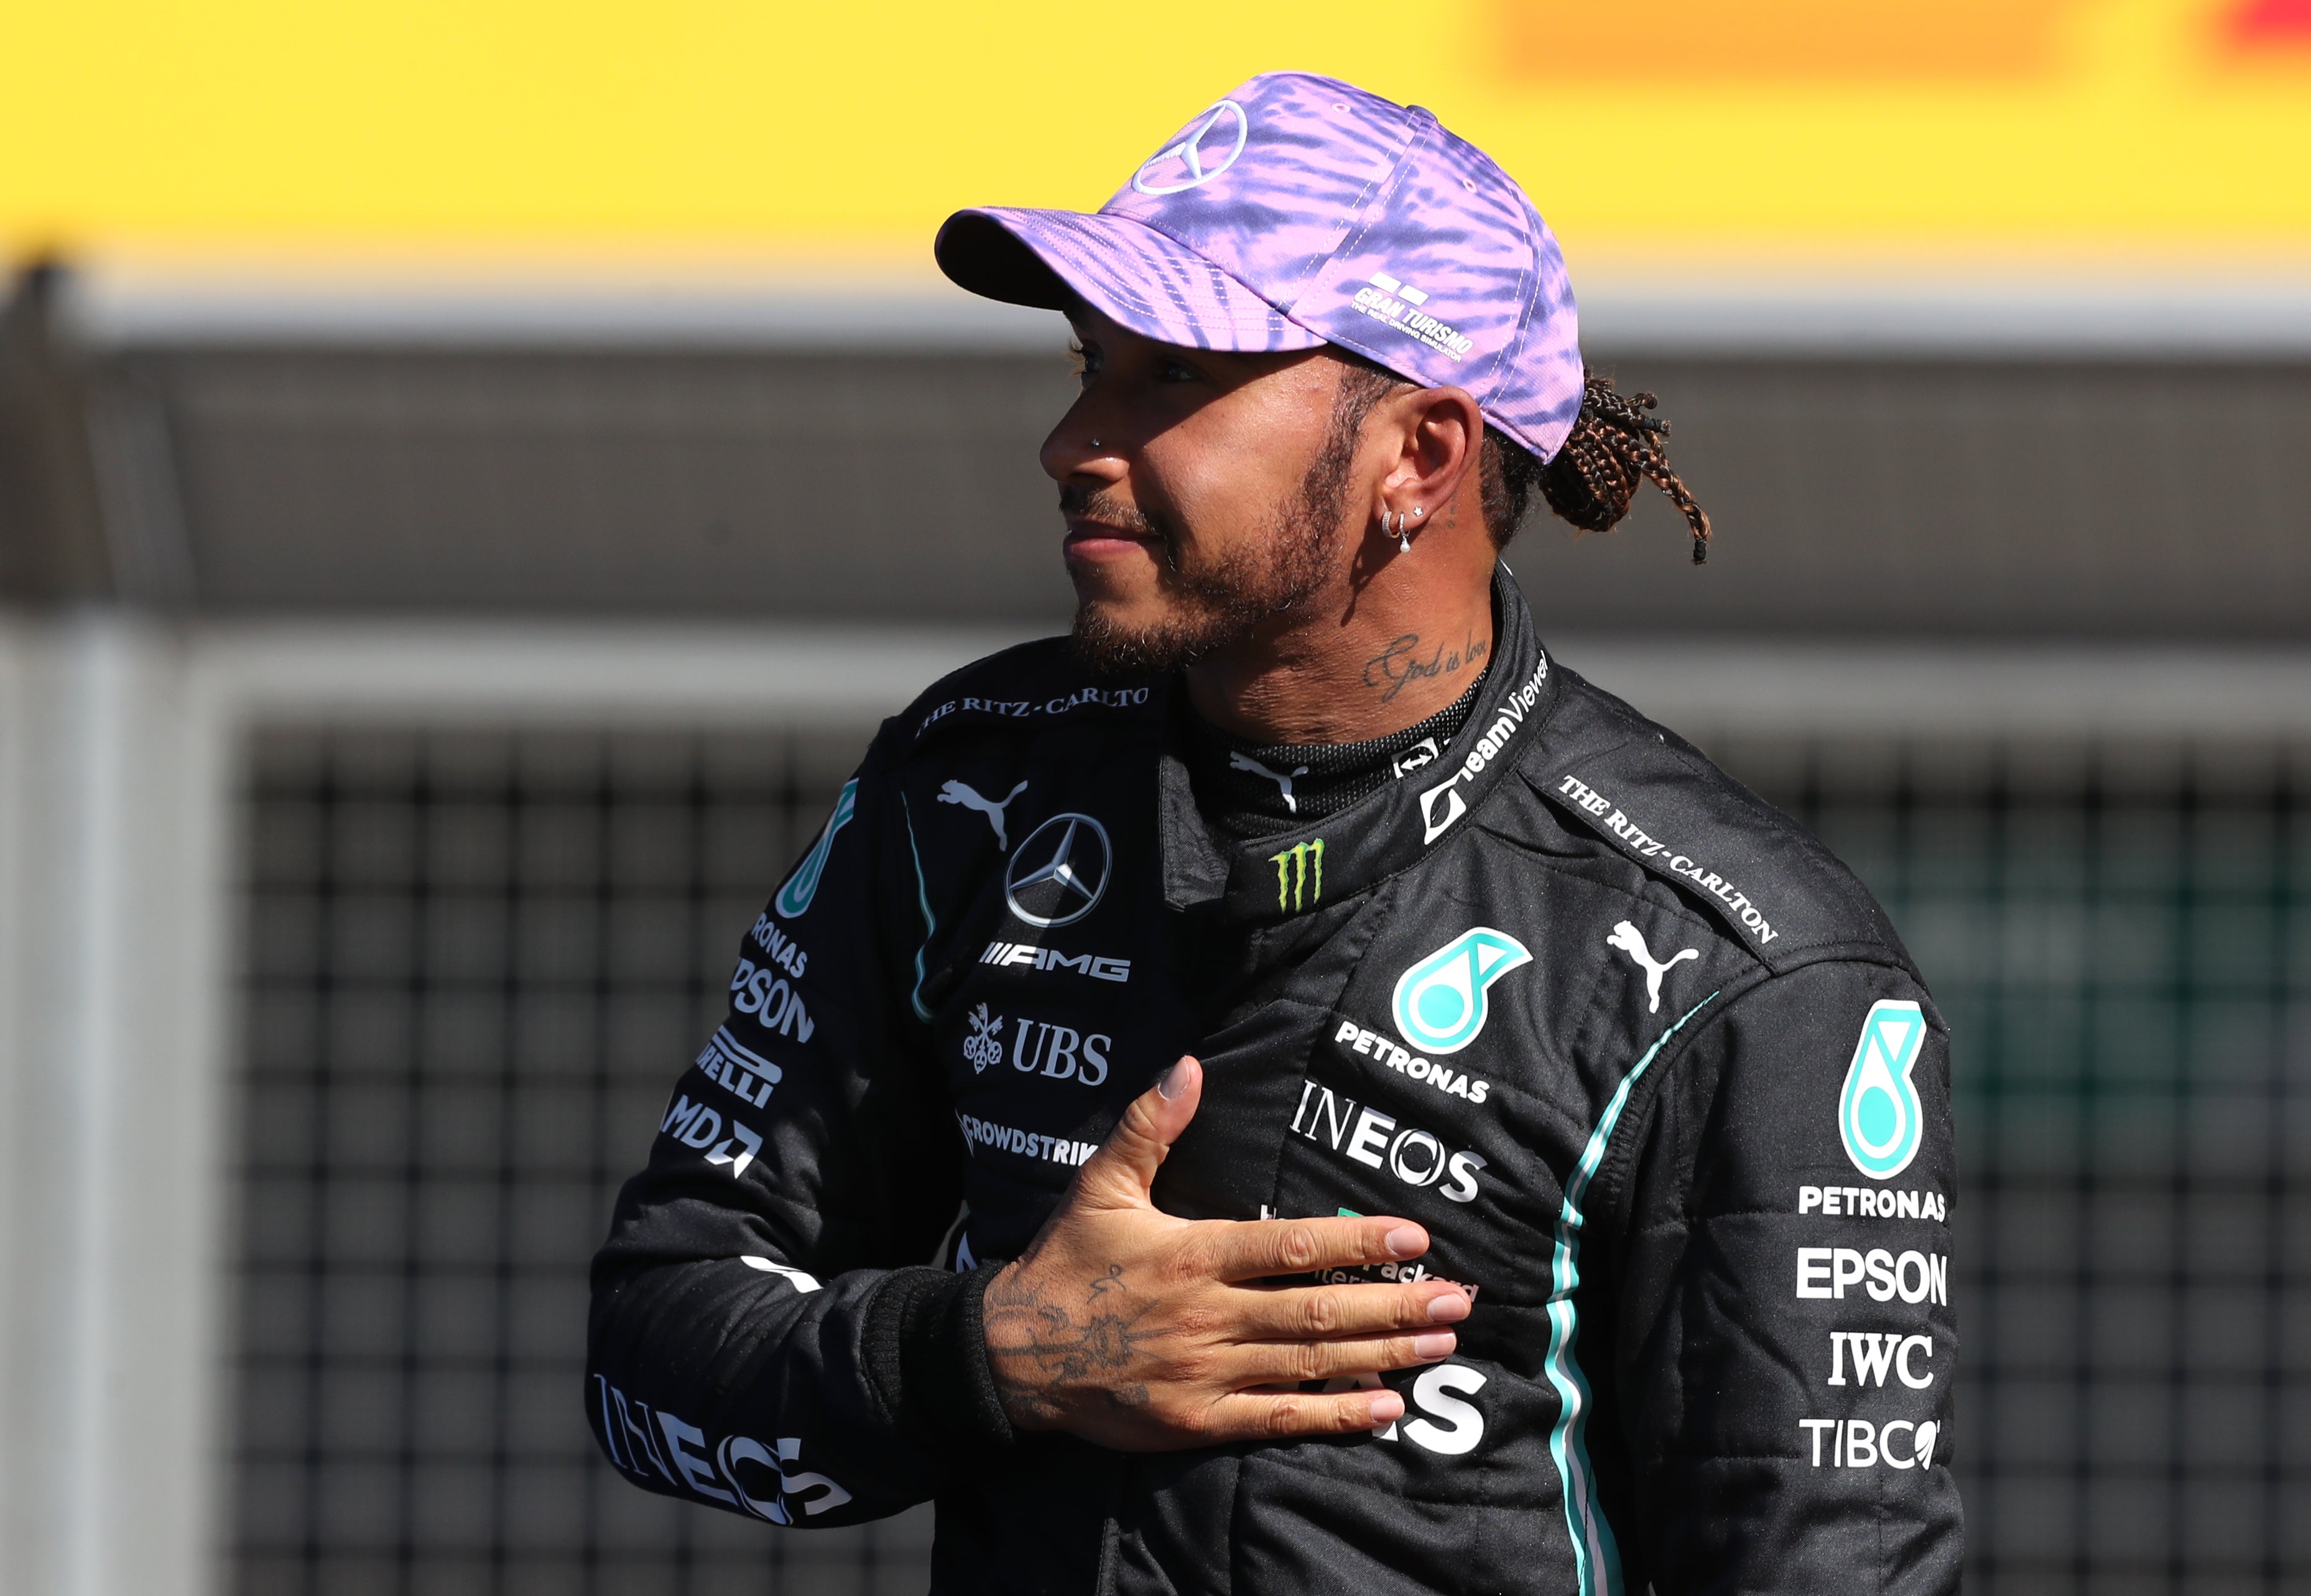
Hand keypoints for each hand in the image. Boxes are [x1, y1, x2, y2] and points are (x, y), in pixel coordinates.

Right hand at [981, 1055, 1470, 1450]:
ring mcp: (1205, 1373)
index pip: (1289, 1246)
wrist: (1014, 1354)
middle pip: (1317, 1310)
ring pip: (1309, 1363)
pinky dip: (1335, 1415)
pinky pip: (1278, 1420)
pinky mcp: (1197, 1420)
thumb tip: (1188, 1064)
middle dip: (1396, 1305)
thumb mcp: (1099, 1185)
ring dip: (1382, 1353)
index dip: (1357, 1243)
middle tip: (1459, 1300)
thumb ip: (1149, 1125)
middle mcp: (1206, 1315)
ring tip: (1441, 1344)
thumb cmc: (1067, 1261)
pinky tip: (1386, 1407)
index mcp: (1190, 1253)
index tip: (1414, 1239)